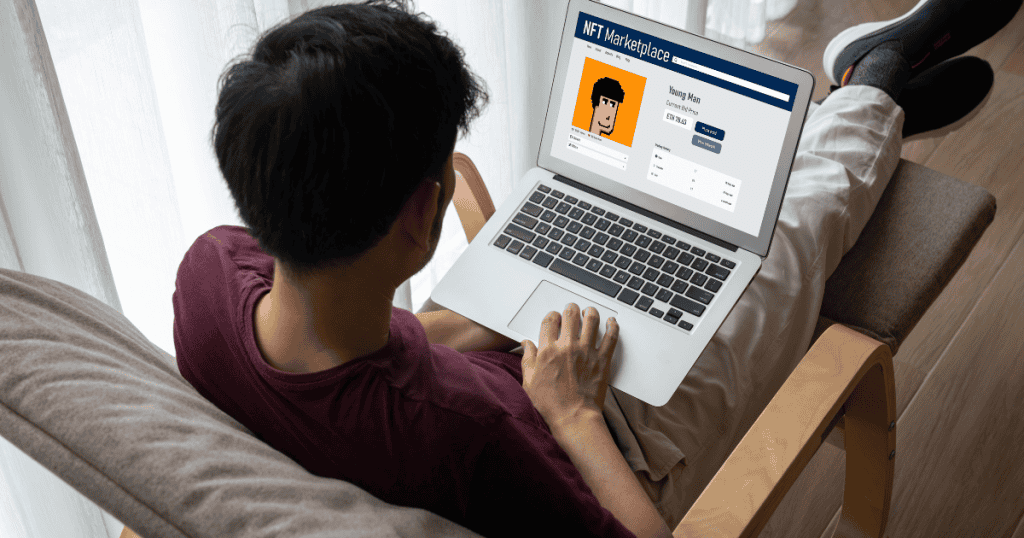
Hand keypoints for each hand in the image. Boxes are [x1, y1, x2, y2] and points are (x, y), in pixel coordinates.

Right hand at [520, 303, 618, 427]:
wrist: (573, 418)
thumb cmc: (551, 404)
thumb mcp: (530, 381)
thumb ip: (527, 359)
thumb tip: (526, 344)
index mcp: (548, 350)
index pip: (550, 320)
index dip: (552, 316)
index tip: (554, 318)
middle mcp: (567, 347)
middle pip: (570, 315)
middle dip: (571, 308)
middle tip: (572, 309)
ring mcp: (587, 352)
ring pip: (591, 320)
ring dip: (590, 312)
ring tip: (589, 312)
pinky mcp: (602, 360)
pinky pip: (611, 337)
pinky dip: (612, 326)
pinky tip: (611, 322)